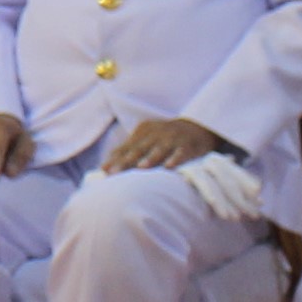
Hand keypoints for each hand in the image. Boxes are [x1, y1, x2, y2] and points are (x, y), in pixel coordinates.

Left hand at [102, 116, 231, 174]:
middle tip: (114, 173)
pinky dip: (175, 159)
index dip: (115, 158)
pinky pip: (181, 153)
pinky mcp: (188, 145)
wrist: (197, 128)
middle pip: (139, 149)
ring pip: (159, 149)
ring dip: (150, 158)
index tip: (104, 170)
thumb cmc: (164, 138)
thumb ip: (127, 151)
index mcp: (143, 131)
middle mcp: (157, 133)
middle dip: (126, 161)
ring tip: (140, 168)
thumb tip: (104, 167)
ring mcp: (173, 138)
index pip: (127, 147)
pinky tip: (169, 167)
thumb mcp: (145, 139)